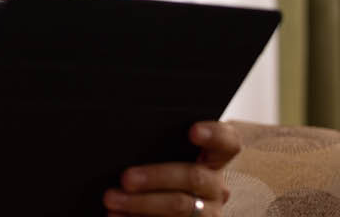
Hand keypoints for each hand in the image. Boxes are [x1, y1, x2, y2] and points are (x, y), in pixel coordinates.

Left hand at [102, 121, 239, 215]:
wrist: (164, 203)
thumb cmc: (161, 166)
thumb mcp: (166, 154)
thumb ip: (160, 143)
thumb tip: (127, 137)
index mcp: (216, 158)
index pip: (228, 142)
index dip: (214, 134)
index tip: (192, 130)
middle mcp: (216, 186)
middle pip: (194, 177)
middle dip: (156, 177)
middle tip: (126, 178)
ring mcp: (208, 212)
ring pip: (180, 207)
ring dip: (142, 204)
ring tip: (111, 200)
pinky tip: (116, 216)